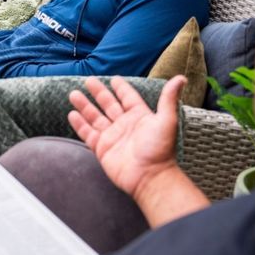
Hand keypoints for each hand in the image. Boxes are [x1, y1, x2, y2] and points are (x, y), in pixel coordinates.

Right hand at [67, 76, 185, 200]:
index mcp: (139, 116)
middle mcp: (124, 125)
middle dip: (98, 92)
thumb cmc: (160, 150)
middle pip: (108, 104)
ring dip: (85, 106)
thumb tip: (181, 78)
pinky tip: (72, 114)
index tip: (114, 79)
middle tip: (88, 81)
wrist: (149, 177)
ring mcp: (112, 136)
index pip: (128, 98)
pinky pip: (88, 133)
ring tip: (74, 94)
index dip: (121, 88)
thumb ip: (169, 98)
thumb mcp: (167, 120)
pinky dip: (80, 124)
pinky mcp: (102, 148)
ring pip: (95, 117)